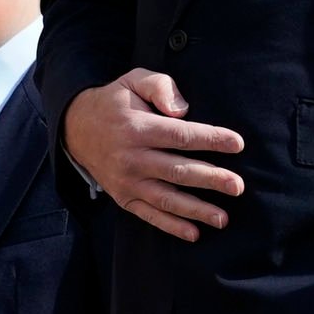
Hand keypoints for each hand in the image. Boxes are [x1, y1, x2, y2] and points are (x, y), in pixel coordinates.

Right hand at [64, 70, 245, 243]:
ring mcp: (128, 182)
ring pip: (167, 199)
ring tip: (223, 218)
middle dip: (211, 179)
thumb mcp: (134, 81)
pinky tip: (194, 233)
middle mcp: (133, 158)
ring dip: (196, 210)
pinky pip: (150, 215)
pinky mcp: (124, 198)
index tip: (237, 144)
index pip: (181, 135)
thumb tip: (183, 109)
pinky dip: (172, 227)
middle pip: (178, 171)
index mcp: (138, 128)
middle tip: (238, 186)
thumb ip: (160, 87)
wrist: (76, 129)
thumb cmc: (115, 102)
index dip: (211, 139)